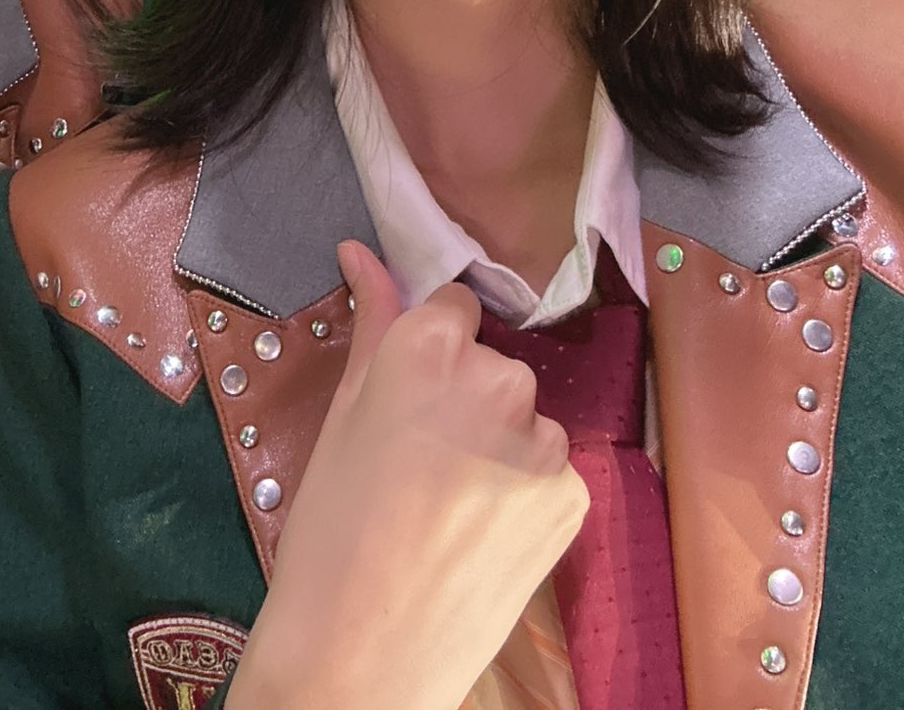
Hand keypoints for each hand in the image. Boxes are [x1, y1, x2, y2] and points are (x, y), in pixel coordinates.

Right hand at [233, 242, 588, 709]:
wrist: (361, 652)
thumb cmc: (330, 531)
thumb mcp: (341, 417)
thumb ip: (370, 324)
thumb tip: (360, 250)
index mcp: (427, 350)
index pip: (455, 306)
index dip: (432, 351)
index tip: (411, 394)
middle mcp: (497, 381)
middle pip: (494, 364)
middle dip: (467, 399)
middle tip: (420, 462)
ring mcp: (542, 442)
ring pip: (526, 419)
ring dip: (501, 447)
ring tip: (448, 508)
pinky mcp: (572, 496)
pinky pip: (551, 471)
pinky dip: (525, 495)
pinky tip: (480, 534)